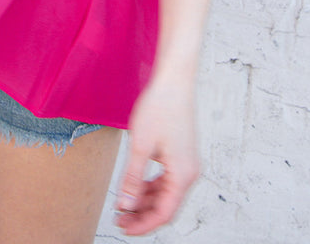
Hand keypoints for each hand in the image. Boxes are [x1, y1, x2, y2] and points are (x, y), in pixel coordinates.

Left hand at [115, 75, 199, 235]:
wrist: (174, 81)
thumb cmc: (160, 107)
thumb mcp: (140, 146)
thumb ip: (133, 178)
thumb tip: (126, 205)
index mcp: (183, 174)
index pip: (164, 213)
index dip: (143, 225)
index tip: (124, 228)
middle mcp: (189, 172)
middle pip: (167, 206)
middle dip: (143, 215)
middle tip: (119, 219)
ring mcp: (187, 163)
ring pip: (166, 194)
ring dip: (146, 201)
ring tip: (124, 204)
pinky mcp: (182, 155)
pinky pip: (167, 180)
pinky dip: (152, 186)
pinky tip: (136, 186)